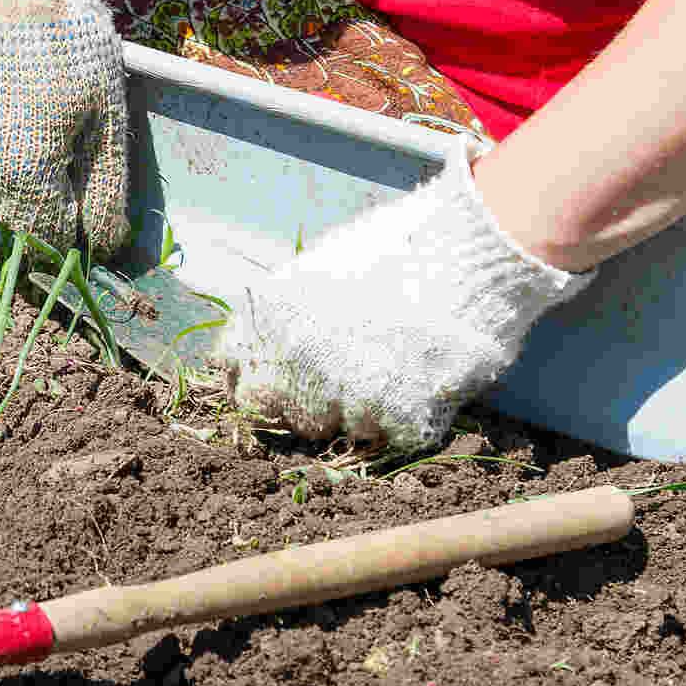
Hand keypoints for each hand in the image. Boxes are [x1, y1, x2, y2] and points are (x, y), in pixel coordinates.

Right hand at [0, 0, 129, 251]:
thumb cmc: (71, 38)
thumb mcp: (107, 113)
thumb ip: (105, 188)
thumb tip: (105, 245)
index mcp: (21, 167)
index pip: (43, 233)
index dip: (66, 232)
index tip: (78, 215)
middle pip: (6, 204)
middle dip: (34, 191)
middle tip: (55, 143)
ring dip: (0, 158)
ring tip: (23, 104)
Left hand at [214, 140, 593, 448]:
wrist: (471, 250)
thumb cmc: (397, 248)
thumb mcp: (317, 263)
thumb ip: (266, 296)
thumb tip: (215, 299)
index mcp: (269, 317)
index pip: (239, 380)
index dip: (266, 386)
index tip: (291, 384)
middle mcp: (296, 358)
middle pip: (291, 415)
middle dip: (319, 402)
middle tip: (359, 371)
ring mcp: (345, 392)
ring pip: (345, 430)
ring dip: (370, 409)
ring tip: (401, 363)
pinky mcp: (397, 417)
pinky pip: (394, 437)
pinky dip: (413, 416)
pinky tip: (427, 375)